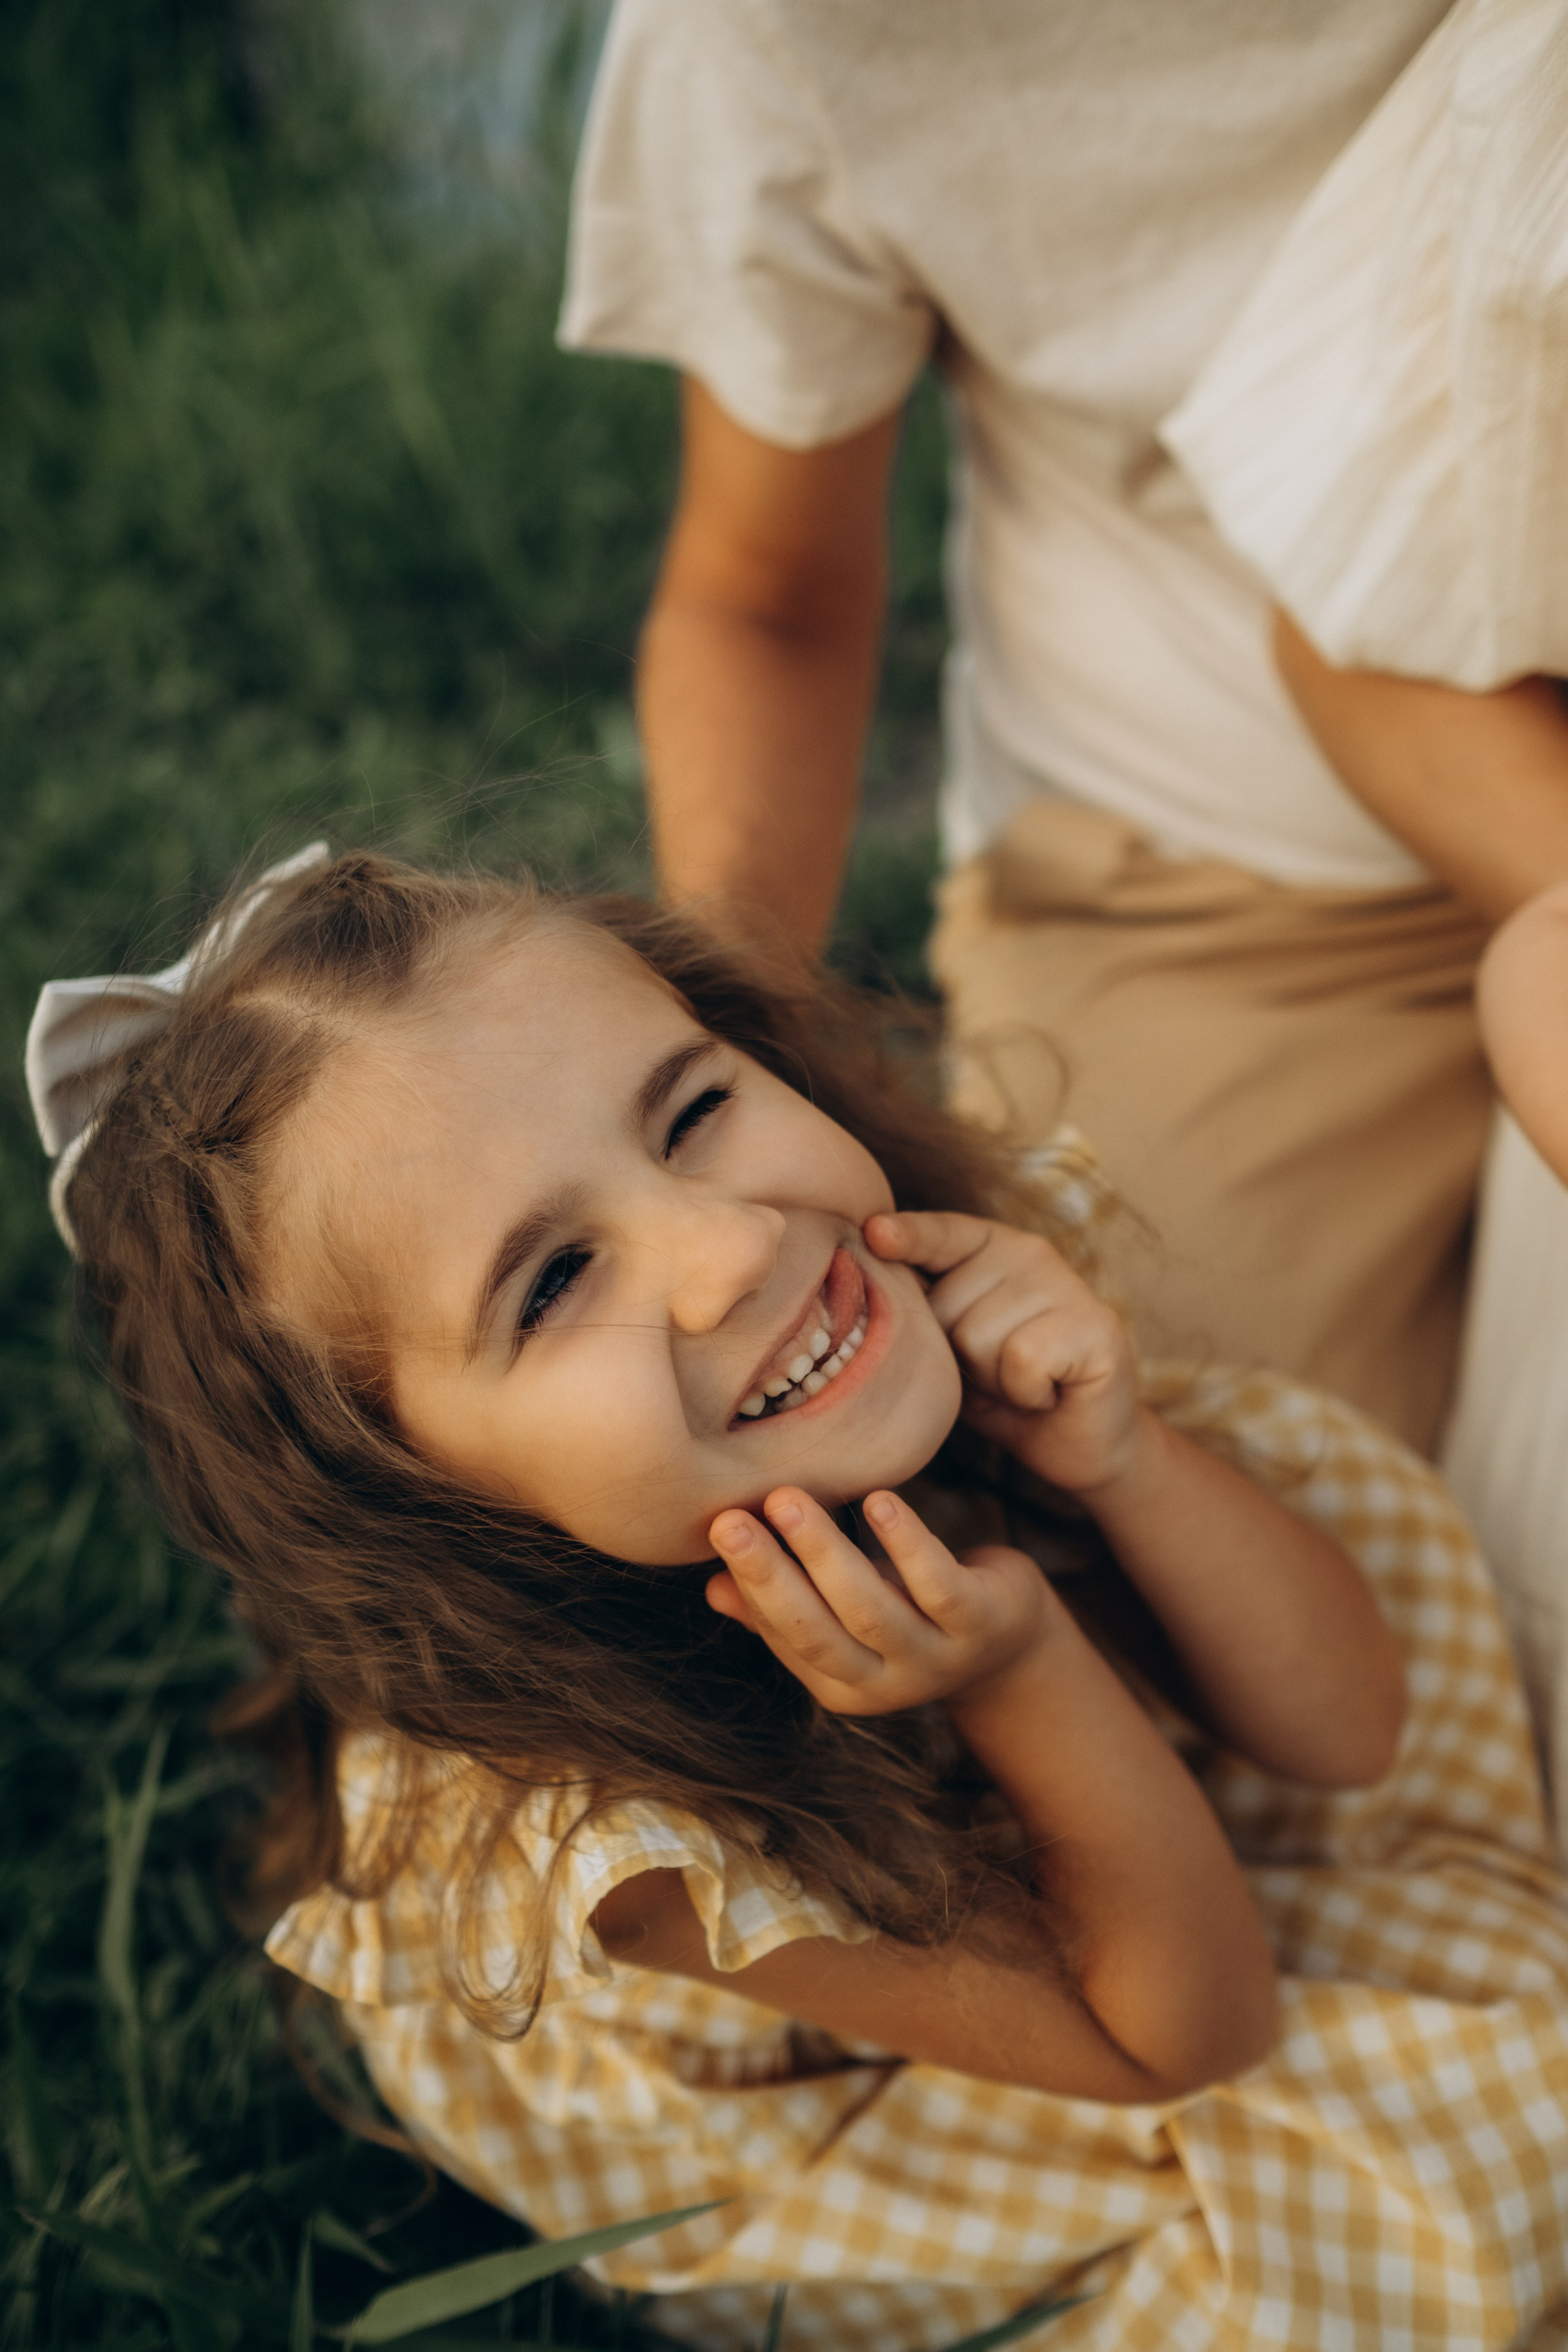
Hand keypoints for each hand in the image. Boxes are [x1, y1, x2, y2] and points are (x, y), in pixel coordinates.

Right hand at [707, 1486, 1054, 1715]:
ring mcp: (936, 1657)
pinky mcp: (982, 1622)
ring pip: (871, 1610)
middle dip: (771, 1576)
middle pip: (818, 1633)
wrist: (1010, 1646)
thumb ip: (783, 1609)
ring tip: (788, 1500)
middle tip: (730, 1520)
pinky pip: (939, 1586)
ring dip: (825, 1553)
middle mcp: (886, 1683)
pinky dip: (907, 1544)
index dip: (751, 1585)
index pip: (786, 1635)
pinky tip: (880, 1501)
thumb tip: (712, 1588)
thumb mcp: (846, 1619)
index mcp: (842, 1685)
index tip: (718, 1527)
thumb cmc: (911, 1615)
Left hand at [866, 1210, 1145, 1495]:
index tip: (874, 1233)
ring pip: (978, 1338)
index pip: (942, 1233)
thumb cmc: (1002, 1389)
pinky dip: (1025, 1393)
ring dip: (991, 1381)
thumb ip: (925, 1311)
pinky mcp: (1096, 1327)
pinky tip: (1047, 1393)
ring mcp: (1068, 1285)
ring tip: (1020, 1383)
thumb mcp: (951, 1346)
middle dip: (956, 1356)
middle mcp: (1031, 1253)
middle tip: (993, 1371)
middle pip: (945, 1307)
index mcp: (990, 1247)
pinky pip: (1021, 1362)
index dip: (907, 1236)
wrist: (1074, 1442)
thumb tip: (882, 1292)